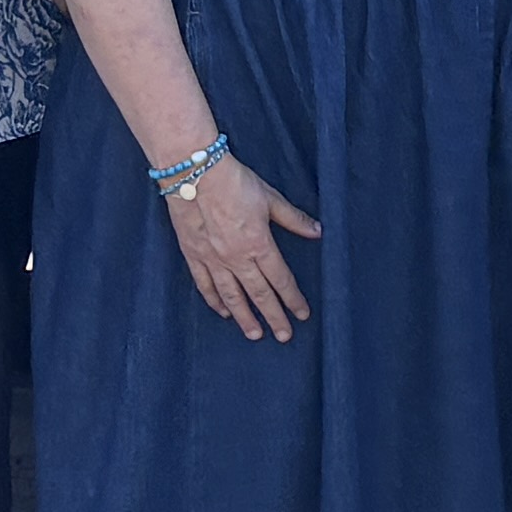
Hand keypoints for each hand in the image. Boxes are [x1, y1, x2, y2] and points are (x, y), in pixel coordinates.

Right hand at [162, 153, 322, 341]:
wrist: (194, 174)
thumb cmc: (235, 183)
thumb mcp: (271, 198)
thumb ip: (294, 219)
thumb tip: (317, 232)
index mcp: (259, 245)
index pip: (281, 279)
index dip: (293, 299)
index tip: (302, 315)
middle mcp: (237, 258)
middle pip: (259, 294)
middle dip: (274, 317)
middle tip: (283, 337)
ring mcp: (214, 259)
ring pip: (232, 296)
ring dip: (245, 317)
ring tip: (255, 334)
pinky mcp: (194, 255)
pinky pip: (205, 285)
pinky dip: (215, 301)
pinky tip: (223, 313)